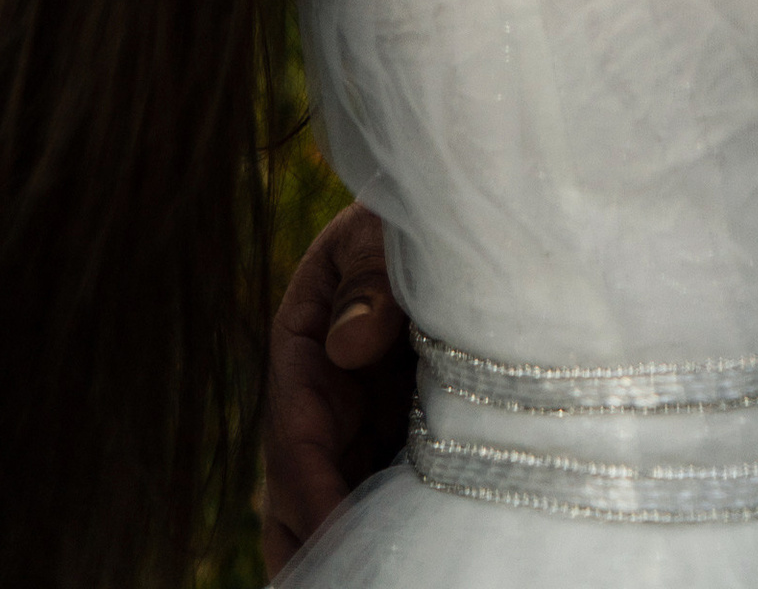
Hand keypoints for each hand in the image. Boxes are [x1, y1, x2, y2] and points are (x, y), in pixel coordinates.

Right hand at [261, 199, 413, 575]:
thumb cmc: (418, 212)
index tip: (334, 537)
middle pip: (295, 493)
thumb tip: (345, 345)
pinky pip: (383, 491)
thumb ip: (369, 277)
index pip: (294, 440)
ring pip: (337, 502)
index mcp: (305, 343)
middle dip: (305, 545)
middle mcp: (324, 395)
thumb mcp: (386, 229)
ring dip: (342, 546)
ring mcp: (362, 420)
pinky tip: (407, 556)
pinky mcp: (402, 432)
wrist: (462, 207)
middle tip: (327, 585)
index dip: (311, 494)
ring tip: (369, 581)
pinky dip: (385, 528)